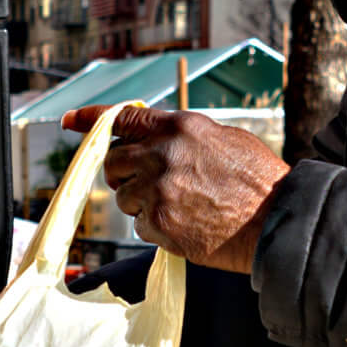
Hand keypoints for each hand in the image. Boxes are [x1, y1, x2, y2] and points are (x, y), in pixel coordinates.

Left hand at [59, 105, 288, 272]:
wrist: (277, 223)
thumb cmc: (259, 182)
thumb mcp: (226, 140)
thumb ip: (185, 136)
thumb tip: (157, 137)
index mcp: (180, 127)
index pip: (124, 118)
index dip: (92, 119)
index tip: (69, 121)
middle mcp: (162, 154)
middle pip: (114, 162)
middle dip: (123, 173)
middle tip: (145, 184)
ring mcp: (157, 190)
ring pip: (124, 198)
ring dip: (142, 203)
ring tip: (180, 207)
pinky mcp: (159, 223)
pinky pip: (140, 226)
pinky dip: (156, 228)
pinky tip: (186, 226)